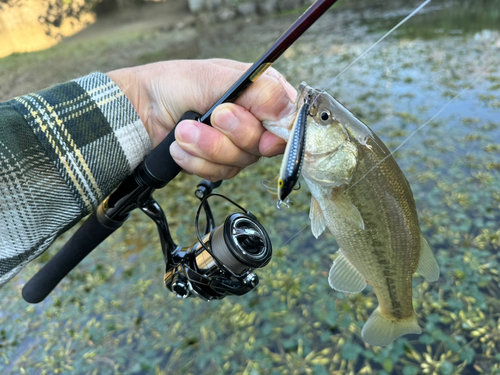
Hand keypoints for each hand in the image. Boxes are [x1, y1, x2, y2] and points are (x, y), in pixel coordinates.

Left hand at [107, 59, 296, 180]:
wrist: (139, 110)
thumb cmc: (174, 84)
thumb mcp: (216, 77)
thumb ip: (258, 93)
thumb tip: (289, 113)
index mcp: (262, 93)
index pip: (289, 120)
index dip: (279, 135)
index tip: (263, 140)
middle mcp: (255, 120)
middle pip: (264, 145)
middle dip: (229, 135)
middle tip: (211, 117)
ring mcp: (237, 144)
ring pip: (240, 162)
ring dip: (207, 148)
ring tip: (184, 130)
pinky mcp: (219, 162)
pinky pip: (219, 174)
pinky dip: (196, 161)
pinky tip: (181, 146)